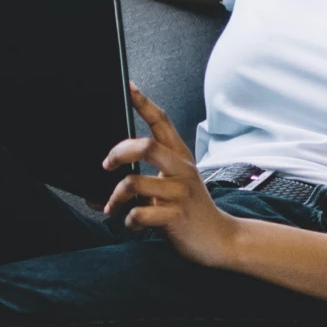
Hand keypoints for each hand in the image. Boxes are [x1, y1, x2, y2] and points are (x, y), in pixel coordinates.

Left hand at [102, 84, 241, 265]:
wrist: (220, 239)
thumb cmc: (191, 210)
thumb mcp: (175, 184)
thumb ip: (147, 177)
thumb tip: (107, 178)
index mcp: (180, 157)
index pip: (162, 122)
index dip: (143, 103)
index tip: (128, 87)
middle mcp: (181, 170)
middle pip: (146, 146)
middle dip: (119, 153)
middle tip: (107, 165)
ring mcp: (180, 193)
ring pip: (136, 183)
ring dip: (116, 196)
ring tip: (112, 207)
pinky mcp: (176, 217)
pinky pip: (141, 214)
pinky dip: (129, 220)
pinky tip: (132, 224)